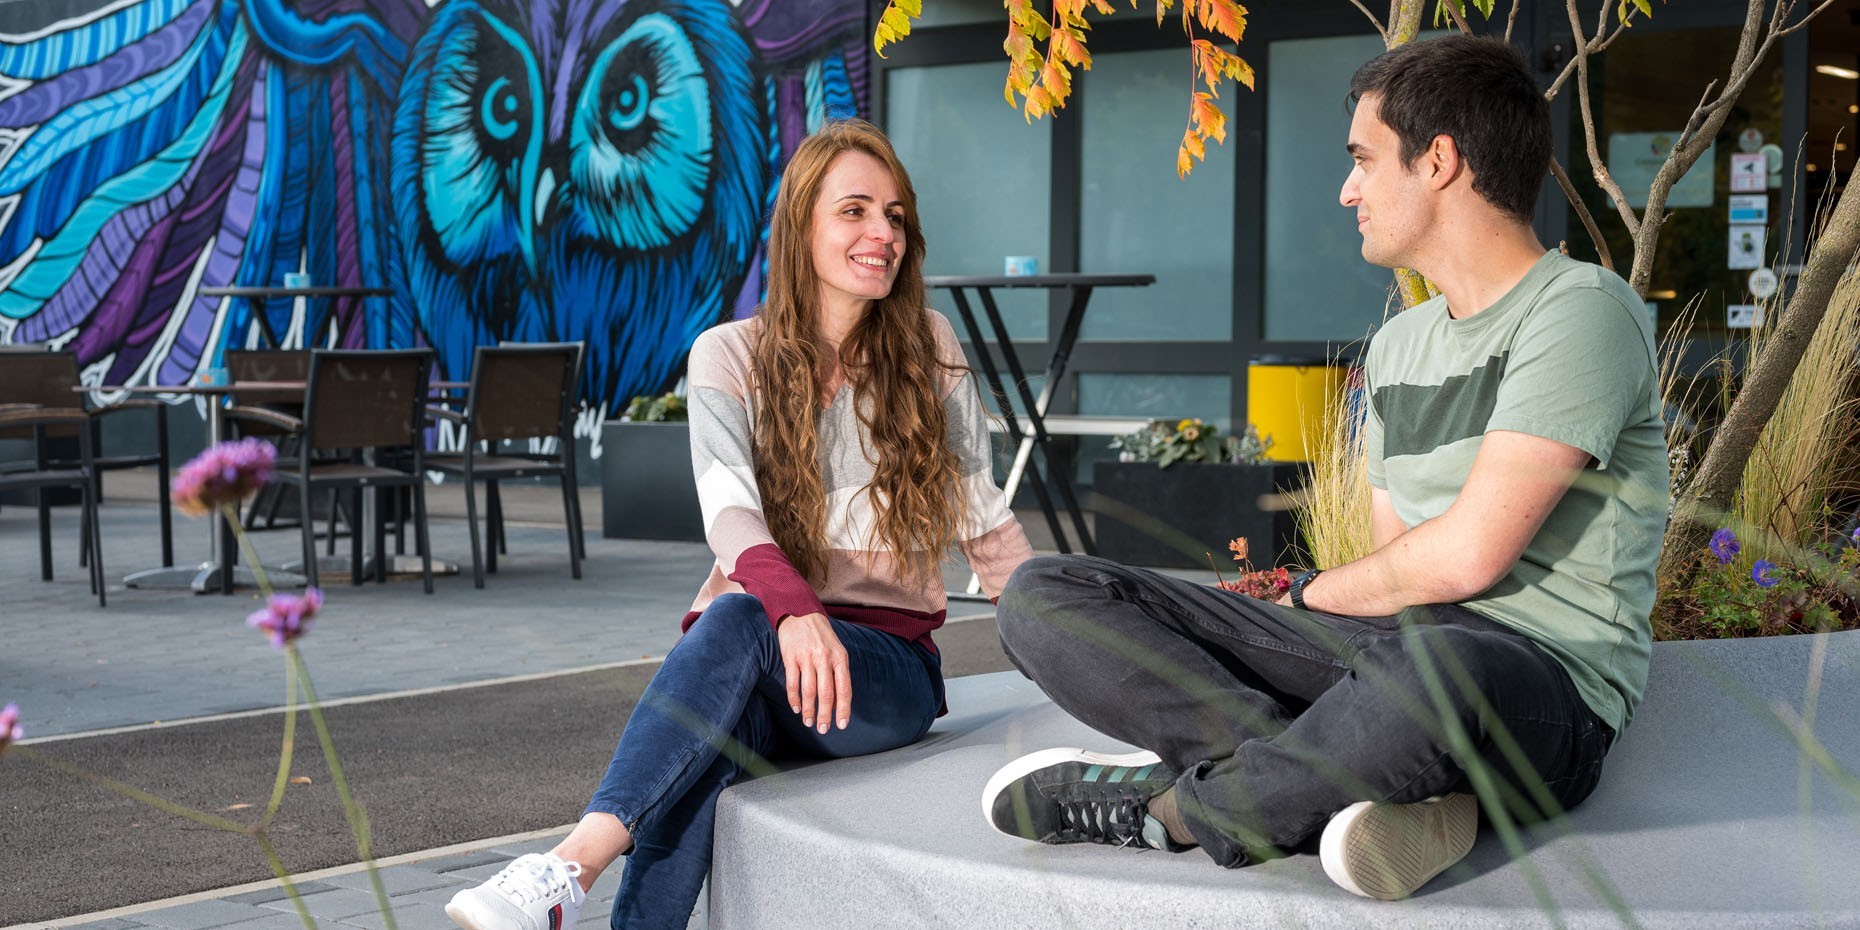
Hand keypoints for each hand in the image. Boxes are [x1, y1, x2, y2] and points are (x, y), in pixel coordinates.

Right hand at [778, 612, 850, 733]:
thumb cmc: (822, 636)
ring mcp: (807, 657)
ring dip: (809, 710)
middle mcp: (824, 658)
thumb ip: (838, 673)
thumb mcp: (837, 650)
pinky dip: (794, 699)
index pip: (844, 689)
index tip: (842, 725)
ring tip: (809, 723)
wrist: (800, 612)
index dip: (843, 709)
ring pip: (809, 691)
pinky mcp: (790, 656)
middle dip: (825, 715)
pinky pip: (793, 683)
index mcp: (840, 657)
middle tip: (823, 729)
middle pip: (826, 694)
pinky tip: (797, 708)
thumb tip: (839, 702)